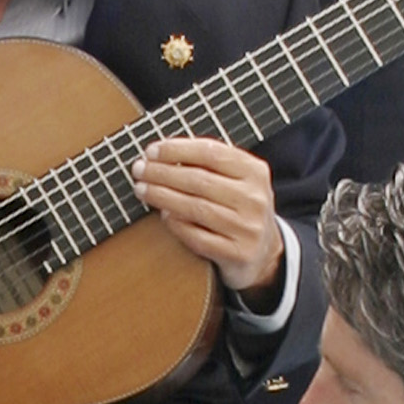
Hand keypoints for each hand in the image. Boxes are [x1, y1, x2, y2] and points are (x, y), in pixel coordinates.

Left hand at [131, 136, 284, 294]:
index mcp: (255, 172)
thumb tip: (160, 154)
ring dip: (162, 196)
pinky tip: (162, 215)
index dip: (177, 149)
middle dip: (162, 173)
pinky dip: (176, 225)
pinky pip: (198, 237)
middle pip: (199, 180)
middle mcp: (255, 198)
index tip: (151, 150)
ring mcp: (248, 228)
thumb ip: (208, 164)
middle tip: (139, 169)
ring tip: (142, 190)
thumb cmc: (239, 208)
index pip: (211, 153)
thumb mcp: (237, 180)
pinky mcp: (237, 253)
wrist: (264, 253)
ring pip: (196, 208)